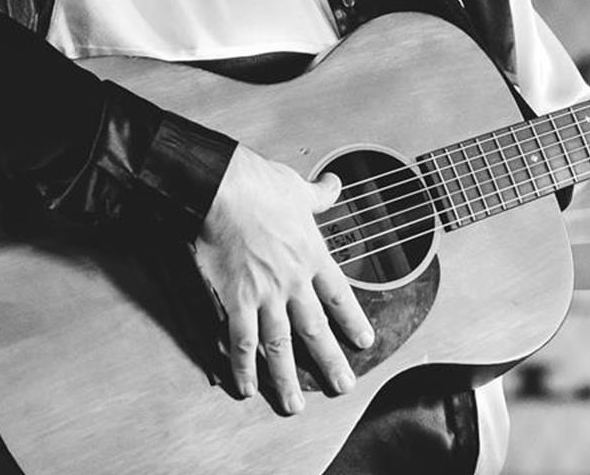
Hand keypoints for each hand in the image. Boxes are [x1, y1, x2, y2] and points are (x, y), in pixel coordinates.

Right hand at [193, 146, 374, 413]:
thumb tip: (333, 184)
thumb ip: (319, 194)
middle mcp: (293, 281)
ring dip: (286, 379)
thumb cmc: (260, 185)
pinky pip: (240, 341)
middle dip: (330, 362)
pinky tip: (245, 388)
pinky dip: (243, 367)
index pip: (339, 297)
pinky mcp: (235, 299)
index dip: (353, 322)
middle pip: (315, 329)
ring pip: (280, 345)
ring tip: (294, 405)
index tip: (364, 342)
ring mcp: (264, 294)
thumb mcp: (298, 187)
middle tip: (342, 387)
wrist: (224, 188)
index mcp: (312, 255)